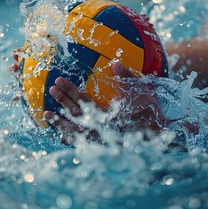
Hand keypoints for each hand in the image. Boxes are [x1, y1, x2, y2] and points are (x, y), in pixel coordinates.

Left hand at [44, 61, 168, 144]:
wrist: (161, 136)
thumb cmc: (151, 113)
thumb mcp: (141, 92)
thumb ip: (126, 78)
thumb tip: (114, 62)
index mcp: (108, 114)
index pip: (84, 100)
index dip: (70, 89)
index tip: (58, 80)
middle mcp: (101, 128)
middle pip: (77, 114)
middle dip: (63, 101)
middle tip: (50, 89)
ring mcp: (101, 139)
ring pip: (76, 131)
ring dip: (61, 122)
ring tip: (46, 114)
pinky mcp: (103, 146)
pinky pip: (83, 144)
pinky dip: (71, 140)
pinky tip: (61, 136)